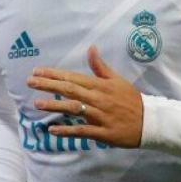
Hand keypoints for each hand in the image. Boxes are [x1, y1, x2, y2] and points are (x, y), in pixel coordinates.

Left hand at [28, 45, 143, 147]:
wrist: (150, 121)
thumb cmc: (131, 100)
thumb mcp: (117, 80)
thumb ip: (101, 67)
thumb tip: (91, 48)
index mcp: (100, 85)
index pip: (73, 77)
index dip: (54, 74)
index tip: (37, 71)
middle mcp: (98, 99)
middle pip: (70, 90)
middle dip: (49, 85)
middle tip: (30, 81)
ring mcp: (100, 116)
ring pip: (75, 109)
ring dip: (55, 106)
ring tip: (37, 104)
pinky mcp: (103, 132)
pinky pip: (83, 131)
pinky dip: (67, 131)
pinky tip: (53, 130)